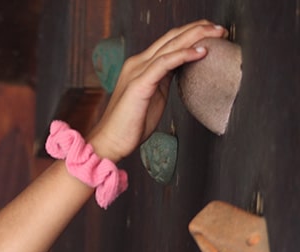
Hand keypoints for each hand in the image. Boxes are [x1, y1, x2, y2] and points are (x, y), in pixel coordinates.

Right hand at [88, 20, 227, 161]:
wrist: (110, 141)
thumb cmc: (131, 125)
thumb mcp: (154, 95)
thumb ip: (165, 80)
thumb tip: (183, 69)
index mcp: (140, 65)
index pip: (168, 41)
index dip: (191, 33)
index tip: (213, 33)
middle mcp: (137, 63)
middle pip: (171, 37)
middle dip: (198, 29)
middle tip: (221, 28)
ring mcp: (137, 71)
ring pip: (170, 45)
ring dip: (196, 36)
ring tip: (217, 33)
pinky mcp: (139, 83)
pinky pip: (165, 62)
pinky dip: (184, 54)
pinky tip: (201, 51)